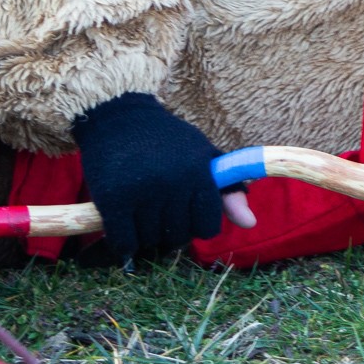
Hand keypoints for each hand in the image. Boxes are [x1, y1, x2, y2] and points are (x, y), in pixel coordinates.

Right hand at [71, 92, 255, 257]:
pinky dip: (125, 243)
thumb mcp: (205, 158)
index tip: (190, 216)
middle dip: (173, 231)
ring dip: (147, 236)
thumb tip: (250, 224)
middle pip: (178, 236)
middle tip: (164, 214)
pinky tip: (126, 228)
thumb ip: (228, 191)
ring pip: (151, 240)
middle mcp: (173, 182)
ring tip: (144, 215)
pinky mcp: (112, 199)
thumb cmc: (168, 143)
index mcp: (199, 172)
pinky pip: (124, 241)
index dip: (198, 226)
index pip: (207, 226)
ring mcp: (142, 191)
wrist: (120, 120)